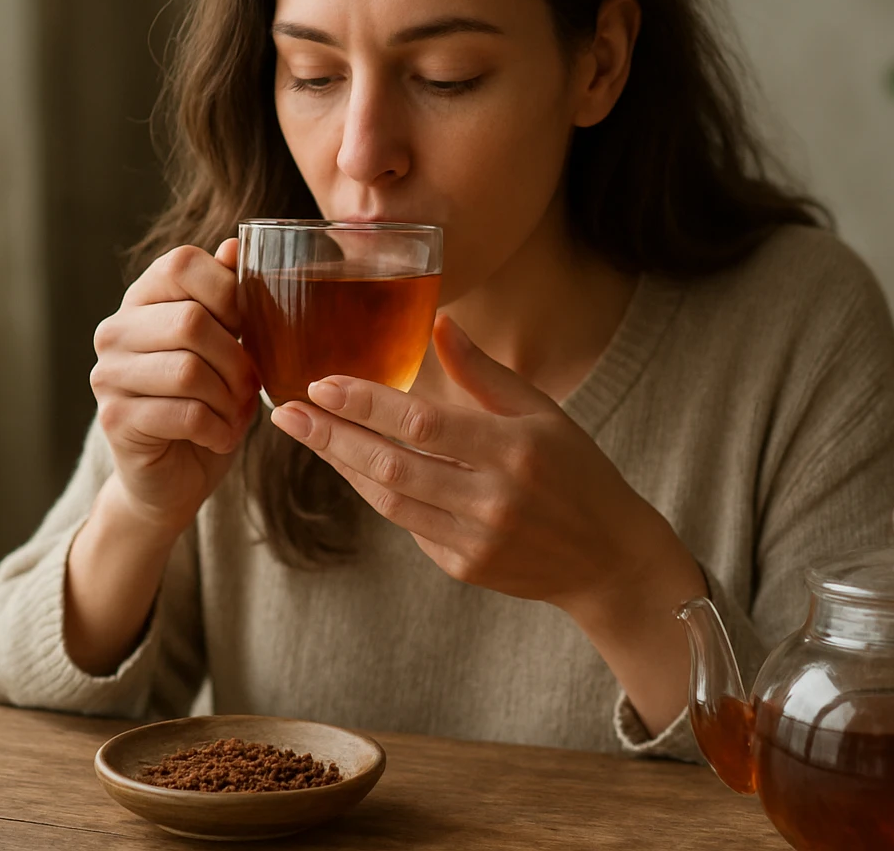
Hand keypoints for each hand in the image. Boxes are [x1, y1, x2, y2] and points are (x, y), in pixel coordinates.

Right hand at [89, 239, 258, 539]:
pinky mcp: (114, 419)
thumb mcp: (228, 345)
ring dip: (230, 399)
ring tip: (235, 413)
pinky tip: (220, 436)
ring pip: (189, 370)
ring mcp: (108, 375)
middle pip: (192, 321)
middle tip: (249, 386)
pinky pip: (186, 414)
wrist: (176, 475)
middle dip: (237, 359)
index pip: (182, 263)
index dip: (229, 292)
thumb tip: (236, 245)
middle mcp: (115, 331)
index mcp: (142, 300)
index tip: (247, 328)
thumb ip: (228, 297)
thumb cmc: (208, 402)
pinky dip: (218, 429)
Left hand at [268, 315, 694, 614]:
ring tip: (307, 434)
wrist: (608, 558)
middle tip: (285, 410)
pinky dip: (378, 494)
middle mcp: (492, 499)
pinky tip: (351, 467)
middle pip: (392, 465)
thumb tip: (439, 324)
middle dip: (331, 437)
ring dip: (342, 466)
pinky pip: (409, 525)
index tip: (322, 383)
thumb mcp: (544, 414)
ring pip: (390, 500)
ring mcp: (476, 540)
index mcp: (515, 451)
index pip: (423, 423)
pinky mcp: (464, 568)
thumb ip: (486, 374)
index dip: (367, 403)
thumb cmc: (579, 472)